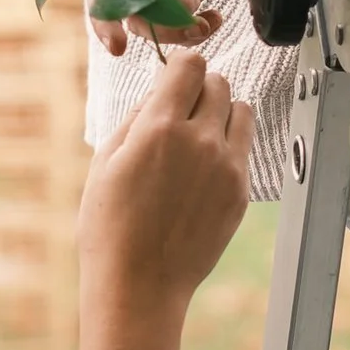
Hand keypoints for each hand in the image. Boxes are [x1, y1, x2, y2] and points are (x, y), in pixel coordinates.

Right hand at [76, 49, 252, 349]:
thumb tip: (160, 90)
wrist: (139, 284)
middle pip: (218, 82)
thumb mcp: (106, 161)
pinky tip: (201, 172)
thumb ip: (137, 117)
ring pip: (241, 110)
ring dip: (222, 113)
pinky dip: (228, 148)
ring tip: (197, 138)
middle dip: (199, 89)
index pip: (191, 64)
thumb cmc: (110, 226)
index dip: (180, 66)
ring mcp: (226, 167)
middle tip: (179, 113)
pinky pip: (244, 149)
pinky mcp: (240, 192)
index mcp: (160, 127)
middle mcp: (200, 141)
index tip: (173, 77)